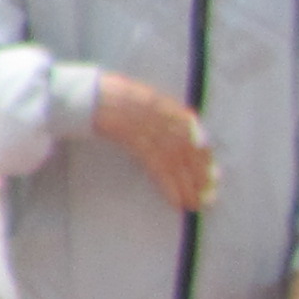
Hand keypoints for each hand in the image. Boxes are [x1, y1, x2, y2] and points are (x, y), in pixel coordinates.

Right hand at [93, 73, 218, 214]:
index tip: (212, 175)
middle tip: (208, 197)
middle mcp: (163, 115)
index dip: (204, 156)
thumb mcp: (138, 99)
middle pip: (188, 149)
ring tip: (192, 204)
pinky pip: (158, 165)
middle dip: (200, 175)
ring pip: (177, 160)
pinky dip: (169, 184)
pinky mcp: (136, 139)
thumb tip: (175, 135)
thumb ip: (156, 113)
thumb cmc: (106, 96)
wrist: (85, 94)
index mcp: (165, 105)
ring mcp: (151, 126)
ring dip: (186, 185)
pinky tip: (174, 200)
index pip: (194, 134)